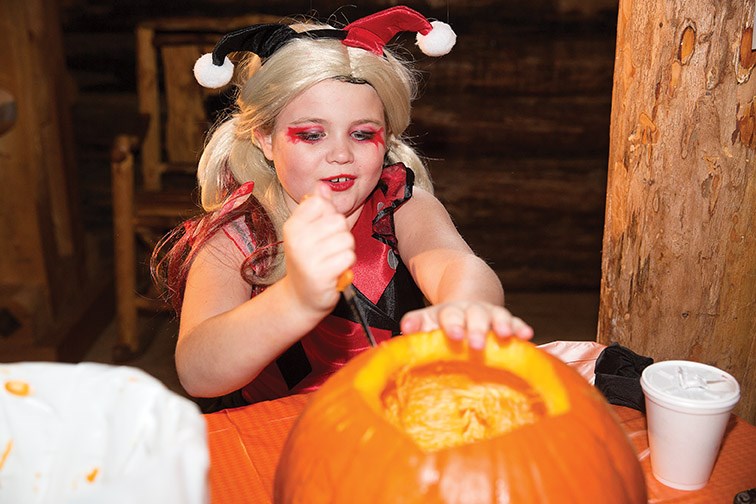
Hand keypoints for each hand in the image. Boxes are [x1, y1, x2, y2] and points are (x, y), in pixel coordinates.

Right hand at [282, 184, 354, 313]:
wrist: (300, 297)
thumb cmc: (307, 261)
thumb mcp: (307, 231)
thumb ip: (317, 208)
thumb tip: (323, 186)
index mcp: (292, 226)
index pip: (321, 203)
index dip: (329, 215)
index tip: (321, 230)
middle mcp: (297, 240)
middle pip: (338, 221)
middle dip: (340, 235)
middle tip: (328, 249)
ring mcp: (308, 258)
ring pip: (346, 239)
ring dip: (344, 250)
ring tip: (331, 260)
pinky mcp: (321, 274)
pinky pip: (348, 257)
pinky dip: (346, 264)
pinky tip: (334, 270)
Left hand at [400, 301, 533, 349]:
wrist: (467, 298)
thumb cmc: (445, 320)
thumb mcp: (429, 319)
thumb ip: (417, 323)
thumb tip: (405, 329)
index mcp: (450, 312)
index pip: (450, 316)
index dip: (452, 325)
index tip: (454, 336)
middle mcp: (471, 311)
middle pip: (475, 316)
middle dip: (477, 329)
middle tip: (477, 344)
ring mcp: (490, 315)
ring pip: (497, 317)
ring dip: (502, 325)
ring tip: (505, 335)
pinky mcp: (506, 321)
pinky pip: (515, 323)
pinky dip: (520, 328)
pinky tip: (527, 335)